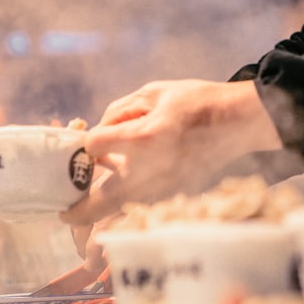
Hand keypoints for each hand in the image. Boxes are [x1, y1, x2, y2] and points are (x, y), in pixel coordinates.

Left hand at [60, 79, 281, 226]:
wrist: (239, 121)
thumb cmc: (198, 100)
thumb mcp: (155, 91)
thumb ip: (121, 109)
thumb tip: (100, 130)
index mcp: (143, 137)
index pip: (94, 145)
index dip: (86, 142)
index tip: (90, 140)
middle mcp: (150, 168)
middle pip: (98, 201)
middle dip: (77, 211)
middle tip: (64, 212)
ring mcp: (163, 186)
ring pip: (119, 210)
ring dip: (102, 207)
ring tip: (91, 199)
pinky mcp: (174, 193)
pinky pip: (140, 204)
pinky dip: (127, 202)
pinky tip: (128, 185)